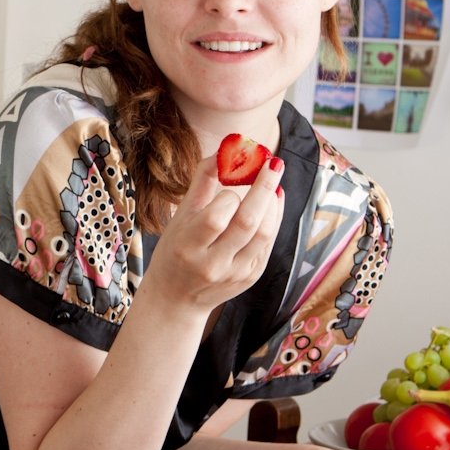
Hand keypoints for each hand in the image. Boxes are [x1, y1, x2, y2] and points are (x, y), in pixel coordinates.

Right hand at [140, 152, 285, 313]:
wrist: (176, 300)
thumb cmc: (174, 252)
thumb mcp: (179, 218)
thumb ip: (200, 184)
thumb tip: (223, 150)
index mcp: (188, 248)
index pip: (216, 218)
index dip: (228, 195)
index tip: (233, 176)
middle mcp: (213, 264)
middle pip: (247, 224)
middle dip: (264, 189)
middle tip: (274, 162)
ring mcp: (236, 273)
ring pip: (264, 233)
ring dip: (273, 202)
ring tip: (274, 180)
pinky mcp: (252, 276)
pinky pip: (268, 242)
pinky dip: (274, 218)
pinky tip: (274, 200)